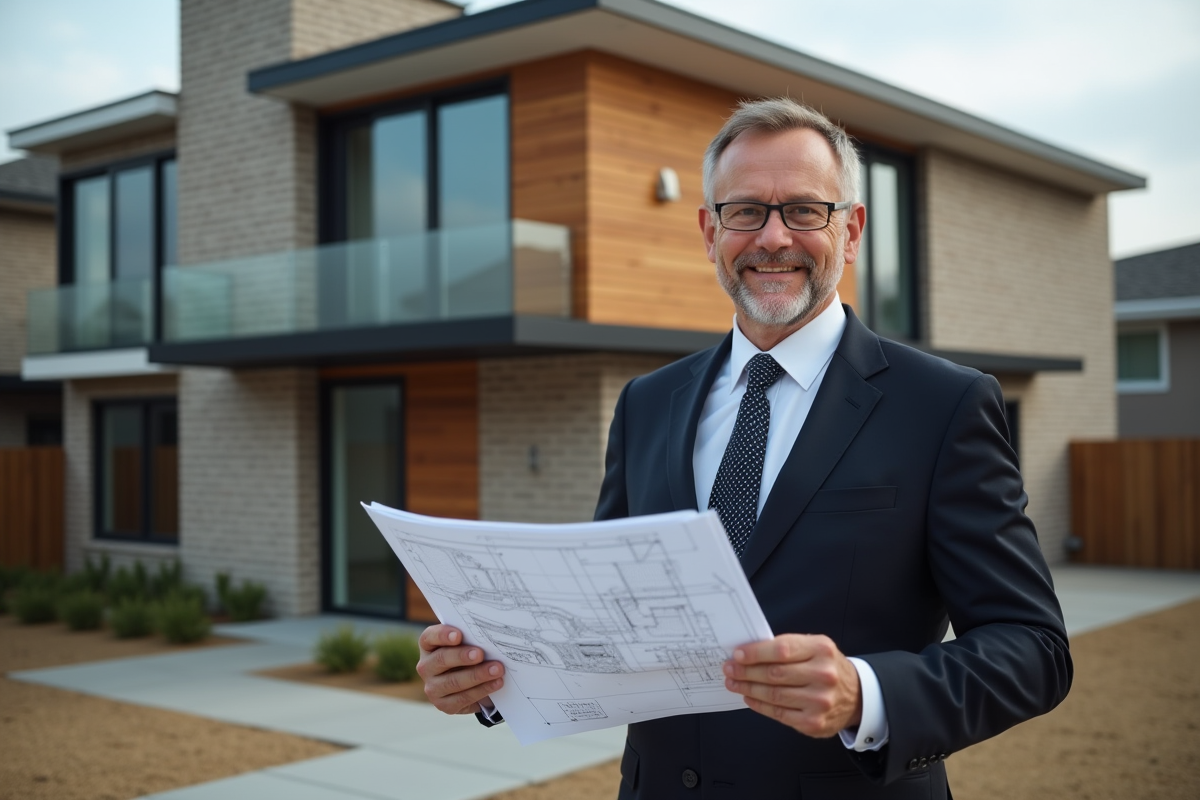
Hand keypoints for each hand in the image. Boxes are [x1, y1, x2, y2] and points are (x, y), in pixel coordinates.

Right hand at [416, 624, 504, 715]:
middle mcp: (426, 667)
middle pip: (441, 659)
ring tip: (497, 669)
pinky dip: (482, 690)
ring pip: (453, 681)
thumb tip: (488, 635)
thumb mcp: (467, 643)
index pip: (429, 637)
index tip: (458, 635)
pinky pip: (463, 698)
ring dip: (477, 675)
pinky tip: (496, 683)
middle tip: (480, 654)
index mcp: (428, 646)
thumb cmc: (468, 654)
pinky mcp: (444, 704)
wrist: (471, 682)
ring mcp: (432, 687)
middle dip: (462, 656)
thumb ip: (471, 638)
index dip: (443, 635)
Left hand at [723, 633, 861, 737]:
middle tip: (729, 669)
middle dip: (746, 671)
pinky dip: (759, 705)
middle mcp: (823, 675)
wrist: (856, 696)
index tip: (737, 654)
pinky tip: (749, 698)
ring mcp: (819, 701)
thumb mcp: (815, 647)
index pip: (782, 650)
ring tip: (734, 683)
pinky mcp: (813, 722)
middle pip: (774, 674)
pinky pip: (778, 713)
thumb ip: (788, 647)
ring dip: (748, 688)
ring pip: (774, 695)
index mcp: (821, 650)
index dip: (756, 653)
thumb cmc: (827, 667)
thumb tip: (750, 652)